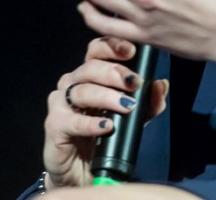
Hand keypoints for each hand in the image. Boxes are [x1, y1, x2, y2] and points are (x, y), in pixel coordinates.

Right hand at [42, 36, 169, 188]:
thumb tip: (161, 85)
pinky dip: (91, 123)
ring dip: (107, 96)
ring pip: (82, 91)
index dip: (111, 46)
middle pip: (90, 67)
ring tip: (127, 106)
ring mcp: (60, 103)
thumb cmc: (106, 135)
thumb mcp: (134, 117)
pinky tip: (107, 126)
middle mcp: (72, 83)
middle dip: (114, 72)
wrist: (82, 170)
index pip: (96, 50)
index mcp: (89, 74)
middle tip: (134, 82)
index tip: (131, 50)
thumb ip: (149, 102)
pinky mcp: (55, 125)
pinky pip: (72, 120)